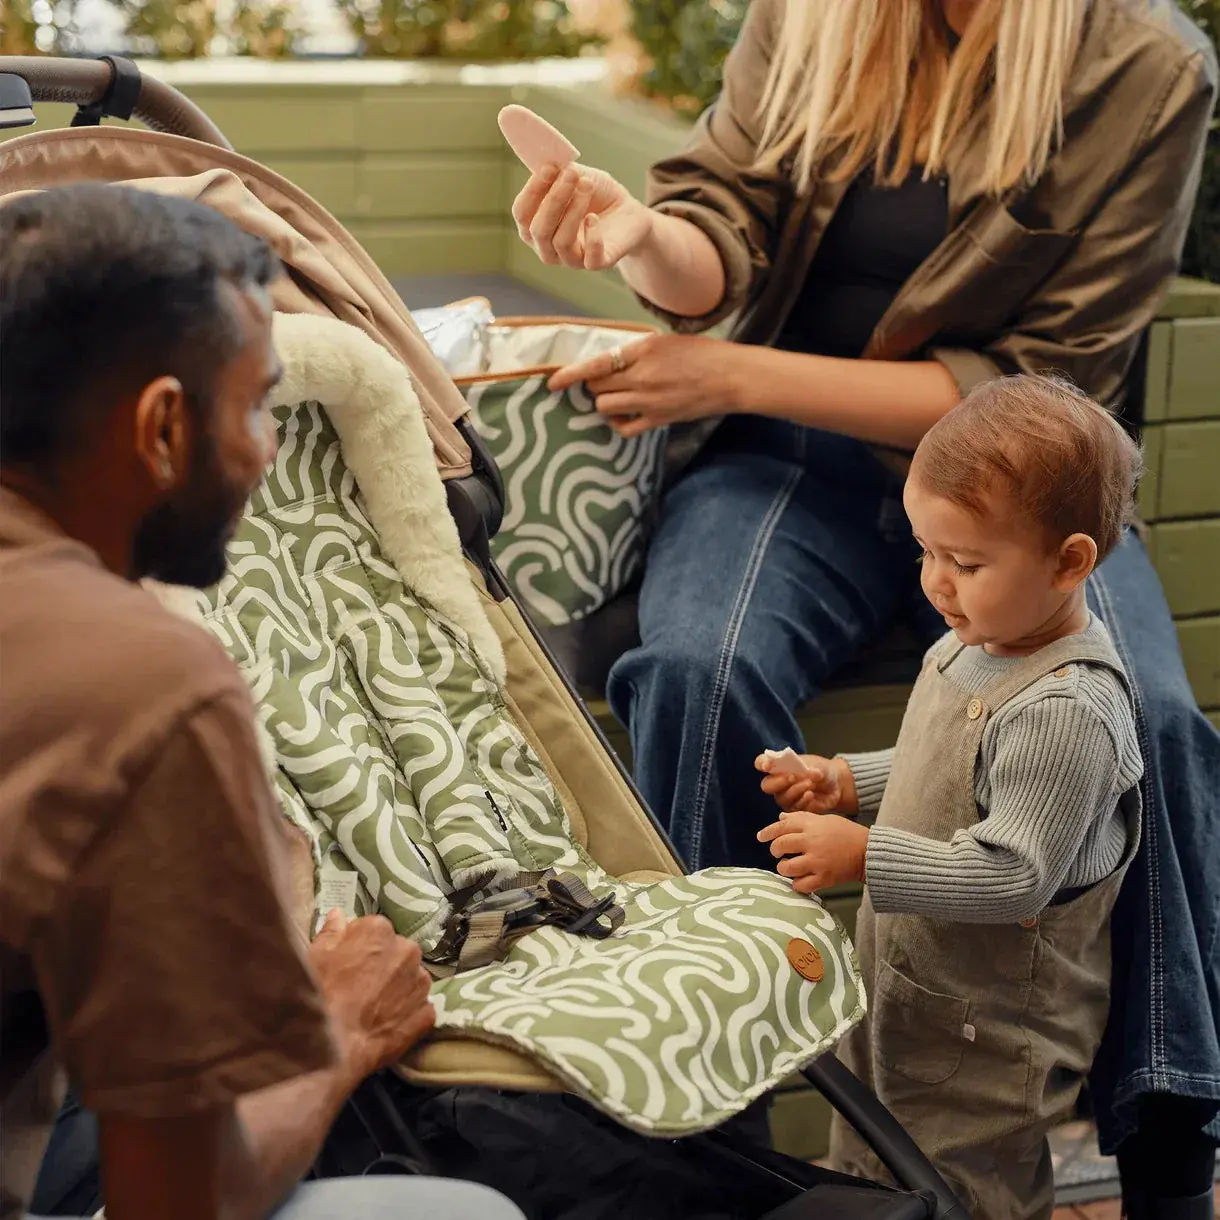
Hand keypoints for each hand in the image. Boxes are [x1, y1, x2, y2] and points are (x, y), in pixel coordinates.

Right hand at [308, 910, 434, 1081]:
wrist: (335, 1046)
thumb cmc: (321, 996)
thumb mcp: (315, 956)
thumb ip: (331, 932)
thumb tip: (338, 916)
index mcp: (379, 930)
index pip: (373, 931)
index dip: (359, 948)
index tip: (349, 965)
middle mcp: (407, 950)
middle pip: (396, 952)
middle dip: (383, 966)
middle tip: (360, 988)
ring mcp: (420, 982)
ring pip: (410, 979)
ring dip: (397, 989)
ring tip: (373, 1008)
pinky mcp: (427, 1012)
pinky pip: (419, 1008)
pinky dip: (406, 1014)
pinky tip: (386, 1025)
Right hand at [511, 162, 653, 270]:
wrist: (627, 212)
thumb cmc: (595, 195)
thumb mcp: (577, 176)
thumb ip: (559, 171)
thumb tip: (545, 162)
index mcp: (535, 226)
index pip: (521, 214)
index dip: (532, 191)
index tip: (549, 168)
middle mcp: (548, 248)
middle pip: (538, 231)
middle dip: (554, 199)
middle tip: (572, 174)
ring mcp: (572, 259)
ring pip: (561, 242)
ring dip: (574, 210)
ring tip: (588, 186)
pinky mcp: (597, 263)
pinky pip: (590, 260)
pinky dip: (592, 237)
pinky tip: (594, 218)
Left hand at [548, 333, 743, 436]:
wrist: (730, 377)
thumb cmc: (702, 354)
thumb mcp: (665, 342)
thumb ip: (636, 351)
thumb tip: (609, 363)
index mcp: (643, 350)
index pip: (596, 364)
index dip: (570, 374)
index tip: (552, 382)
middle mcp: (642, 376)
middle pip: (597, 385)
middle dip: (592, 384)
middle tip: (601, 381)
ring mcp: (649, 401)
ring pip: (605, 406)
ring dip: (604, 401)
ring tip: (617, 396)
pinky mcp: (658, 419)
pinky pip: (623, 427)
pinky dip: (617, 422)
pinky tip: (623, 415)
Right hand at [754, 752, 858, 814]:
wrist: (836, 783)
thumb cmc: (820, 769)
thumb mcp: (811, 762)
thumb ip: (799, 765)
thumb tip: (798, 771)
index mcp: (778, 766)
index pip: (761, 762)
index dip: (761, 763)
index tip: (767, 766)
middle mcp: (778, 783)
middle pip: (767, 786)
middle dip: (780, 781)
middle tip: (793, 776)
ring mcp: (785, 797)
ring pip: (782, 798)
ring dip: (795, 790)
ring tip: (810, 784)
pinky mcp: (795, 809)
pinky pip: (794, 808)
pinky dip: (803, 800)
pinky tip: (811, 794)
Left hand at [757, 811, 868, 894]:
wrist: (868, 851)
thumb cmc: (846, 833)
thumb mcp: (825, 819)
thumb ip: (801, 818)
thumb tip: (780, 818)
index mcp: (811, 826)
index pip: (781, 827)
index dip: (768, 832)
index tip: (761, 837)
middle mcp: (811, 842)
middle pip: (780, 846)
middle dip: (775, 850)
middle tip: (778, 853)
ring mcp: (817, 861)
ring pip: (786, 867)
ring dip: (784, 867)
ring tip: (789, 866)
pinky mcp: (823, 878)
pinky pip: (800, 885)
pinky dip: (797, 883)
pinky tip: (800, 879)